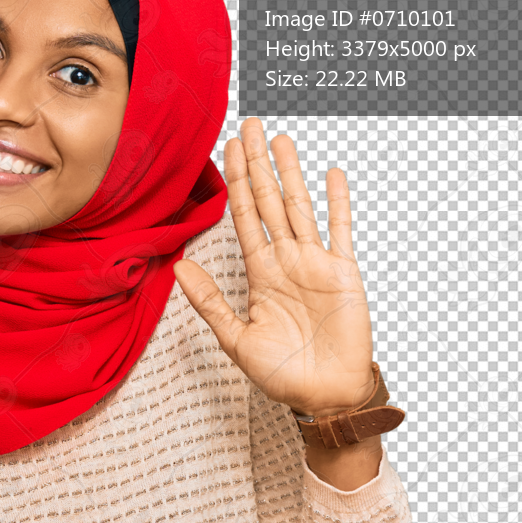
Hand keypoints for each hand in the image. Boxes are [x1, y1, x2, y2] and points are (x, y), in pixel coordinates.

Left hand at [174, 116, 373, 417]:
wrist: (322, 396)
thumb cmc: (281, 374)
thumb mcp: (235, 339)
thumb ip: (210, 302)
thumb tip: (179, 268)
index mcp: (259, 276)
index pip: (244, 219)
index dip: (236, 185)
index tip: (227, 151)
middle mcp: (286, 262)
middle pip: (270, 203)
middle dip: (258, 165)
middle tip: (250, 126)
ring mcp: (315, 264)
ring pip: (300, 208)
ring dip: (291, 174)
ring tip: (281, 139)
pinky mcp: (343, 273)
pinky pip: (340, 231)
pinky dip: (337, 203)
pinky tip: (332, 175)